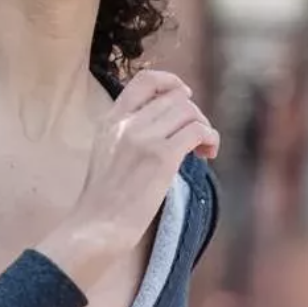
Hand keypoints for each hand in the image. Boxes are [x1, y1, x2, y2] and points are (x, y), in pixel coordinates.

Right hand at [77, 70, 218, 238]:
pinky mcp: (162, 157)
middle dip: (194, 114)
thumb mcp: (106, 153)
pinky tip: (208, 154)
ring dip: (205, 127)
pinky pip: (198, 131)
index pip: (144, 80)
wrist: (97, 226)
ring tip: (203, 149)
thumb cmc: (103, 201)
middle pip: (176, 98)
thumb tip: (164, 126)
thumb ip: (127, 134)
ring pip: (190, 111)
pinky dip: (210, 139)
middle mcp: (127, 122)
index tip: (184, 96)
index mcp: (110, 120)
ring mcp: (144, 137)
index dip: (171, 82)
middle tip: (197, 138)